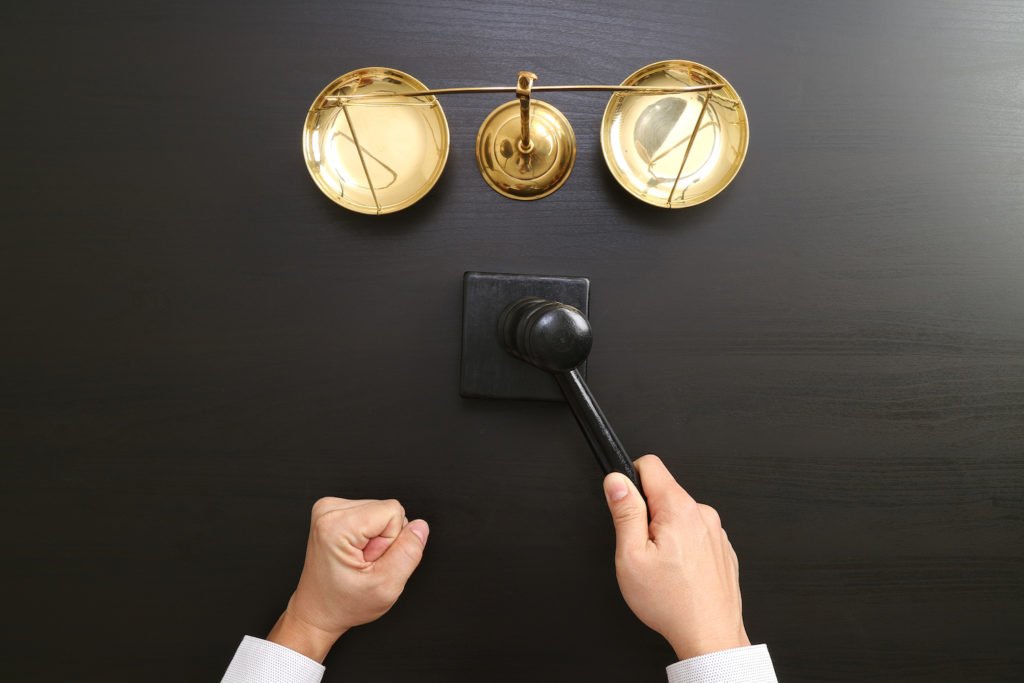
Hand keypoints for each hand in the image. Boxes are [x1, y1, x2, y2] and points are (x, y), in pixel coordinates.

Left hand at [267, 497, 428, 661]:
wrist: (317, 611)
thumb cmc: (343, 603)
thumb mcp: (385, 587)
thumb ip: (408, 553)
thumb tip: (420, 527)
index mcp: (336, 525)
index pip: (394, 511)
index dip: (391, 541)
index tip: (371, 561)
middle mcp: (329, 510)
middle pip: (387, 510)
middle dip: (383, 540)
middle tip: (364, 563)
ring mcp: (329, 509)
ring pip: (380, 512)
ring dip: (376, 539)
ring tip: (359, 561)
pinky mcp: (333, 512)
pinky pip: (371, 514)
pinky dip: (368, 536)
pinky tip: (355, 554)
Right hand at [603, 455, 748, 660]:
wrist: (710, 636)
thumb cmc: (671, 602)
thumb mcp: (631, 556)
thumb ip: (624, 512)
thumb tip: (616, 481)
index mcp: (678, 509)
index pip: (650, 464)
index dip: (630, 478)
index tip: (626, 502)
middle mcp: (702, 514)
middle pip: (664, 493)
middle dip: (648, 515)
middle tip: (644, 551)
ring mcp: (716, 532)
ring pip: (680, 517)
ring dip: (667, 534)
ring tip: (664, 568)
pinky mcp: (723, 548)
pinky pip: (695, 535)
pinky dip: (684, 549)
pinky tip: (680, 575)